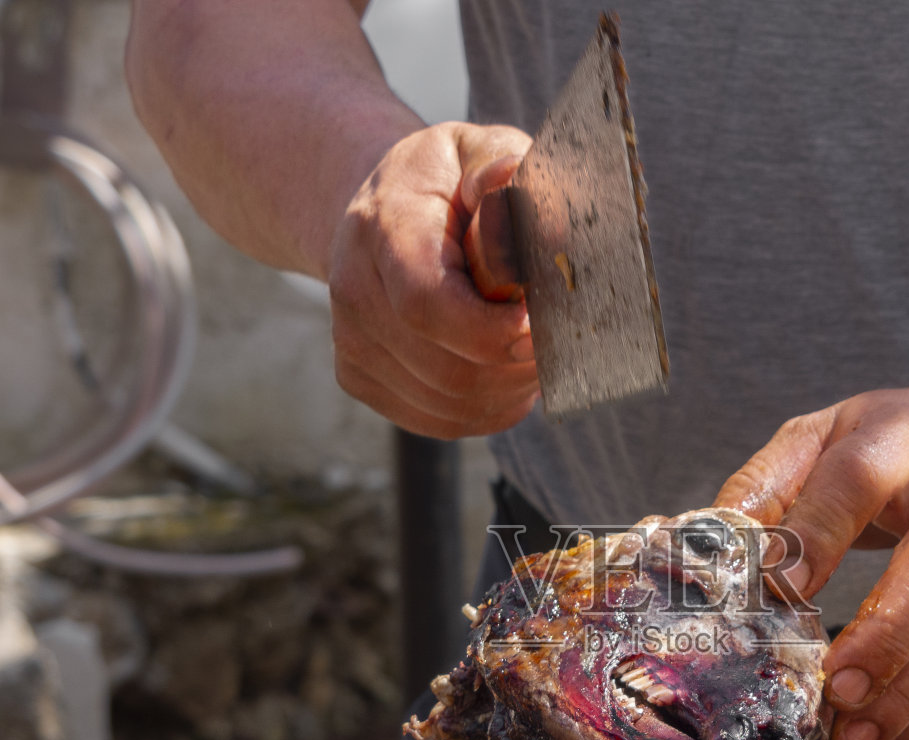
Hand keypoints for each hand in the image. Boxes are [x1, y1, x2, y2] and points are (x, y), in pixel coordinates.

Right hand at [327, 122, 538, 438]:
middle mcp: (354, 290)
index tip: (542, 325)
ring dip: (510, 388)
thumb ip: (502, 164)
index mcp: (382, 228)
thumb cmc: (446, 182)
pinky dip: (489, 407)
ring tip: (531, 346)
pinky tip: (504, 369)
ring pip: (452, 403)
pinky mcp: (359, 378)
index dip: (494, 332)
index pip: (429, 305)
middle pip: (450, 368)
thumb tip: (513, 179)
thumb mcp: (477, 150)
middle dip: (517, 365)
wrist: (380, 209)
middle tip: (556, 336)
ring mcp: (352, 342)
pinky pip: (442, 420)